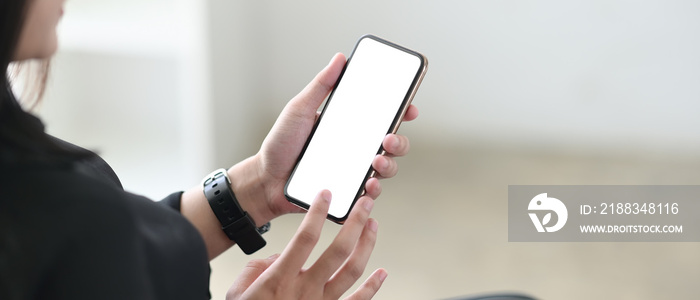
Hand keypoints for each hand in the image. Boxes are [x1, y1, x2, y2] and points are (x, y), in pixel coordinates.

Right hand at [226, 191, 386, 299]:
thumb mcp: (238, 290)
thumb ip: (259, 266)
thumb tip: (280, 255)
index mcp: (280, 280)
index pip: (305, 237)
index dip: (318, 212)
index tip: (326, 195)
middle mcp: (304, 292)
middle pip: (338, 251)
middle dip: (355, 222)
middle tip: (364, 203)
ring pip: (352, 271)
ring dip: (366, 246)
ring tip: (372, 225)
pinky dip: (373, 288)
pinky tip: (382, 273)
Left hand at [243, 53, 418, 222]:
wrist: (265, 179)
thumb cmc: (281, 143)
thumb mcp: (299, 109)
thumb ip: (321, 86)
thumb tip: (340, 58)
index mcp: (350, 127)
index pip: (384, 117)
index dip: (402, 112)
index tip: (409, 108)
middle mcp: (357, 149)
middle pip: (394, 144)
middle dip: (400, 141)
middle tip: (388, 139)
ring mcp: (354, 172)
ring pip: (387, 170)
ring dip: (389, 166)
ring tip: (376, 162)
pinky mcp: (348, 194)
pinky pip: (369, 195)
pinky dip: (373, 191)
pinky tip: (368, 185)